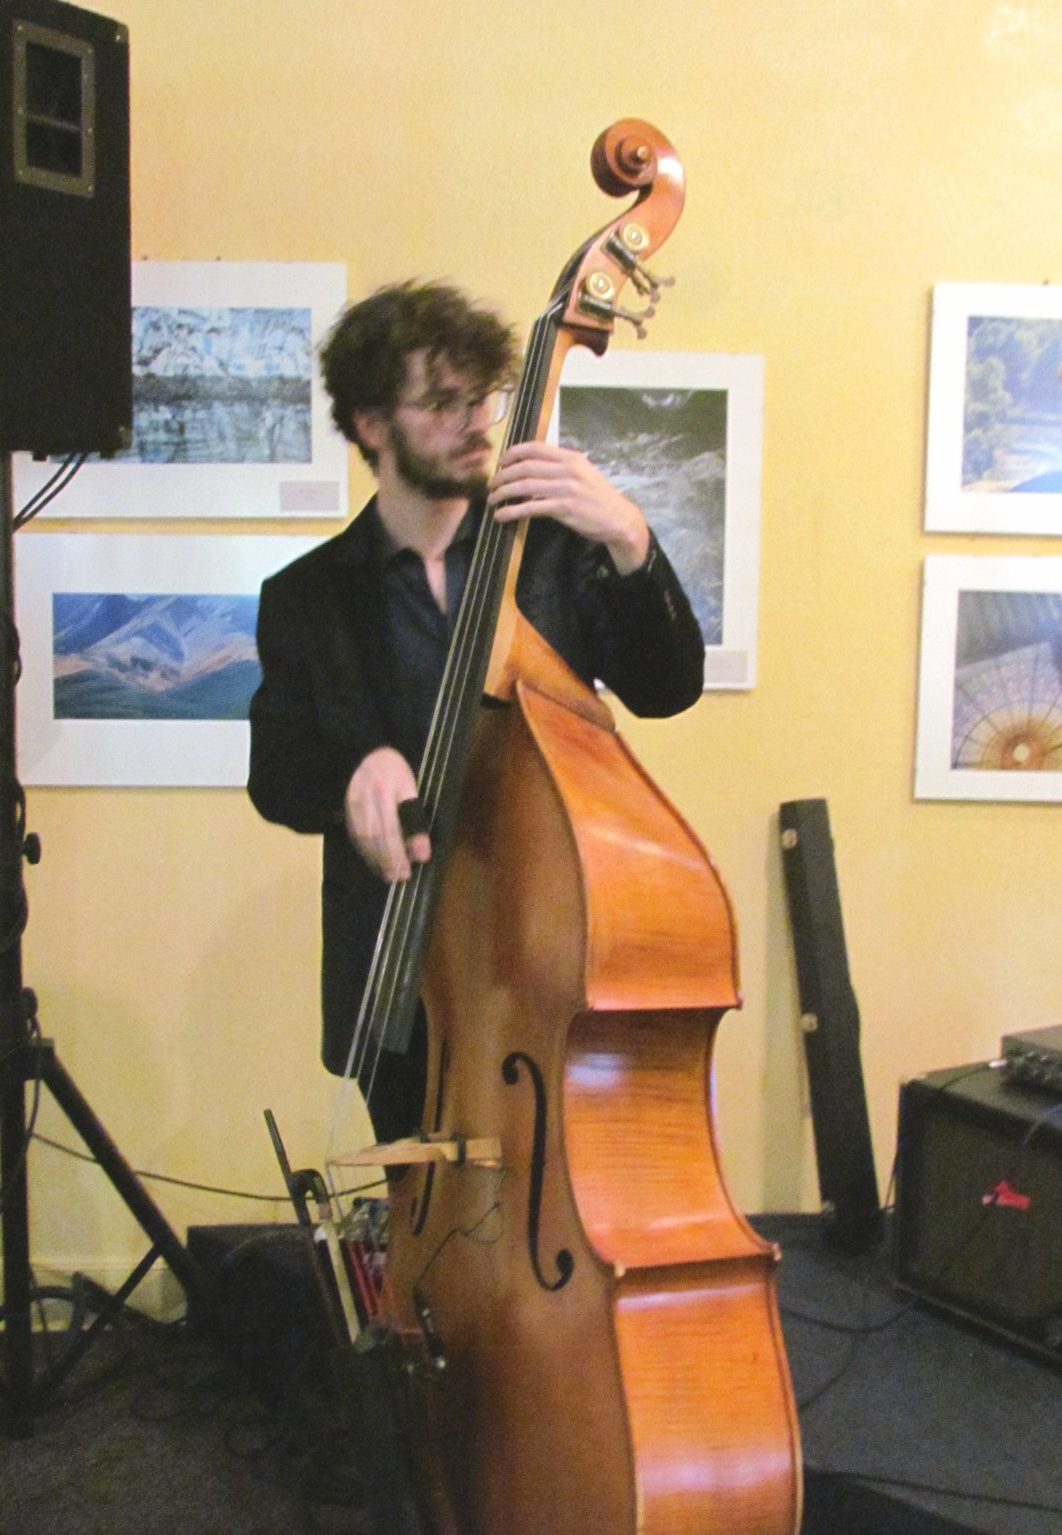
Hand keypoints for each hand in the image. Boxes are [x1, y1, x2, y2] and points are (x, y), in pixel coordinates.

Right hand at [343, 747, 430, 880]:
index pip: (392, 827)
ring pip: (364, 839)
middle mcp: (366, 801)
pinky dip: (366, 853)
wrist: (364, 754)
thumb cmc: (393, 770)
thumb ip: (415, 817)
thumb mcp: (409, 786)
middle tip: (400, 878)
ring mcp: (353, 807)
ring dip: (377, 860)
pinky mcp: (346, 812)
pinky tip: (375, 863)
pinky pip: (355, 837)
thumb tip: (422, 852)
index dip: (400, 850)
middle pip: (376, 837)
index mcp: (384, 792)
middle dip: (389, 860)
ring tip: (389, 875)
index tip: (413, 866)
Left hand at [487, 442, 649, 574]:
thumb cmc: (599, 499)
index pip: (535, 448)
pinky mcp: (564, 508)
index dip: (513, 453)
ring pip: (525, 486)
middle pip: (525, 466)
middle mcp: (568, 469)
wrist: (619, 519)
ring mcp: (566, 488)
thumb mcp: (584, 474)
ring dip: (503, 493)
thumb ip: (561, 467)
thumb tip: (535, 468)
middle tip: (491, 485)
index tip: (500, 463)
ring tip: (492, 500)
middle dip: (503, 475)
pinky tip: (502, 516)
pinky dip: (512, 511)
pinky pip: (531, 507)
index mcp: (571, 458)